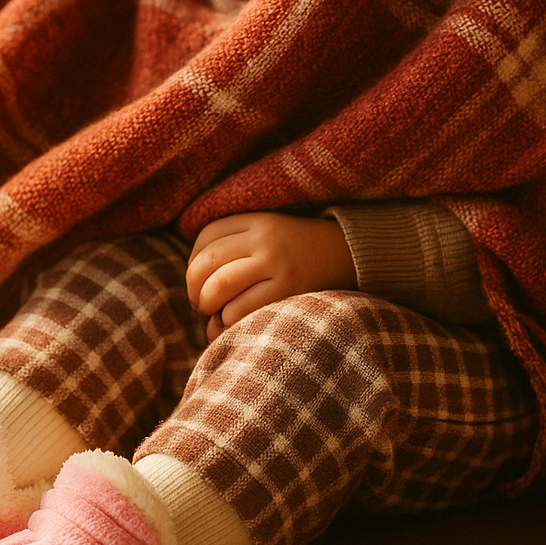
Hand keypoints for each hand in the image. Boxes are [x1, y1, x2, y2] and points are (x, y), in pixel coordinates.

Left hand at [186, 212, 357, 340]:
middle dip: (193, 288)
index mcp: (258, 220)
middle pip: (206, 262)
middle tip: (201, 302)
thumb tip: (194, 280)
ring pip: (219, 286)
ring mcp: (277, 264)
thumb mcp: (271, 232)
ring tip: (213, 315)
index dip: (193, 262)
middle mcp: (265, 238)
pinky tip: (231, 324)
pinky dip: (226, 321)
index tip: (200, 280)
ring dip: (207, 306)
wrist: (351, 256)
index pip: (206, 236)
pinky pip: (240, 309)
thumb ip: (237, 243)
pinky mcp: (289, 290)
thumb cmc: (301, 251)